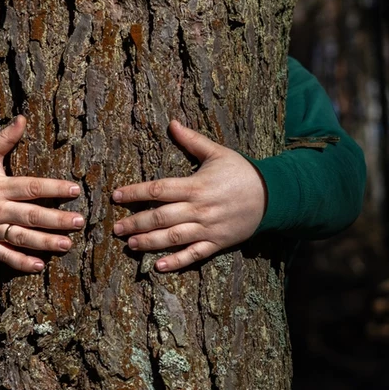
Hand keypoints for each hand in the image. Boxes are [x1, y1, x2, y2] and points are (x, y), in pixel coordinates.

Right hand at [0, 116, 84, 273]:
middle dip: (56, 219)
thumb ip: (5, 139)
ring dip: (44, 243)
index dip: (53, 188)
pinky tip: (39, 266)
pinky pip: (3, 255)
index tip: (75, 189)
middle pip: (30, 215)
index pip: (30, 187)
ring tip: (67, 244)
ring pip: (20, 237)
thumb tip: (22, 118)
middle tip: (79, 221)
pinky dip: (19, 262)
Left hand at [112, 121, 266, 272]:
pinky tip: (158, 266)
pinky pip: (193, 255)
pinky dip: (176, 262)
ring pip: (172, 238)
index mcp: (196, 186)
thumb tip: (172, 123)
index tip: (116, 196)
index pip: (158, 190)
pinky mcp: (216, 243)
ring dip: (149, 242)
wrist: (272, 196)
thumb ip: (192, 140)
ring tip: (130, 244)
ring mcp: (207, 228)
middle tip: (116, 228)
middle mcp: (199, 209)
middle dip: (135, 223)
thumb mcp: (218, 152)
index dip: (135, 193)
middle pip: (160, 217)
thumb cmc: (241, 172)